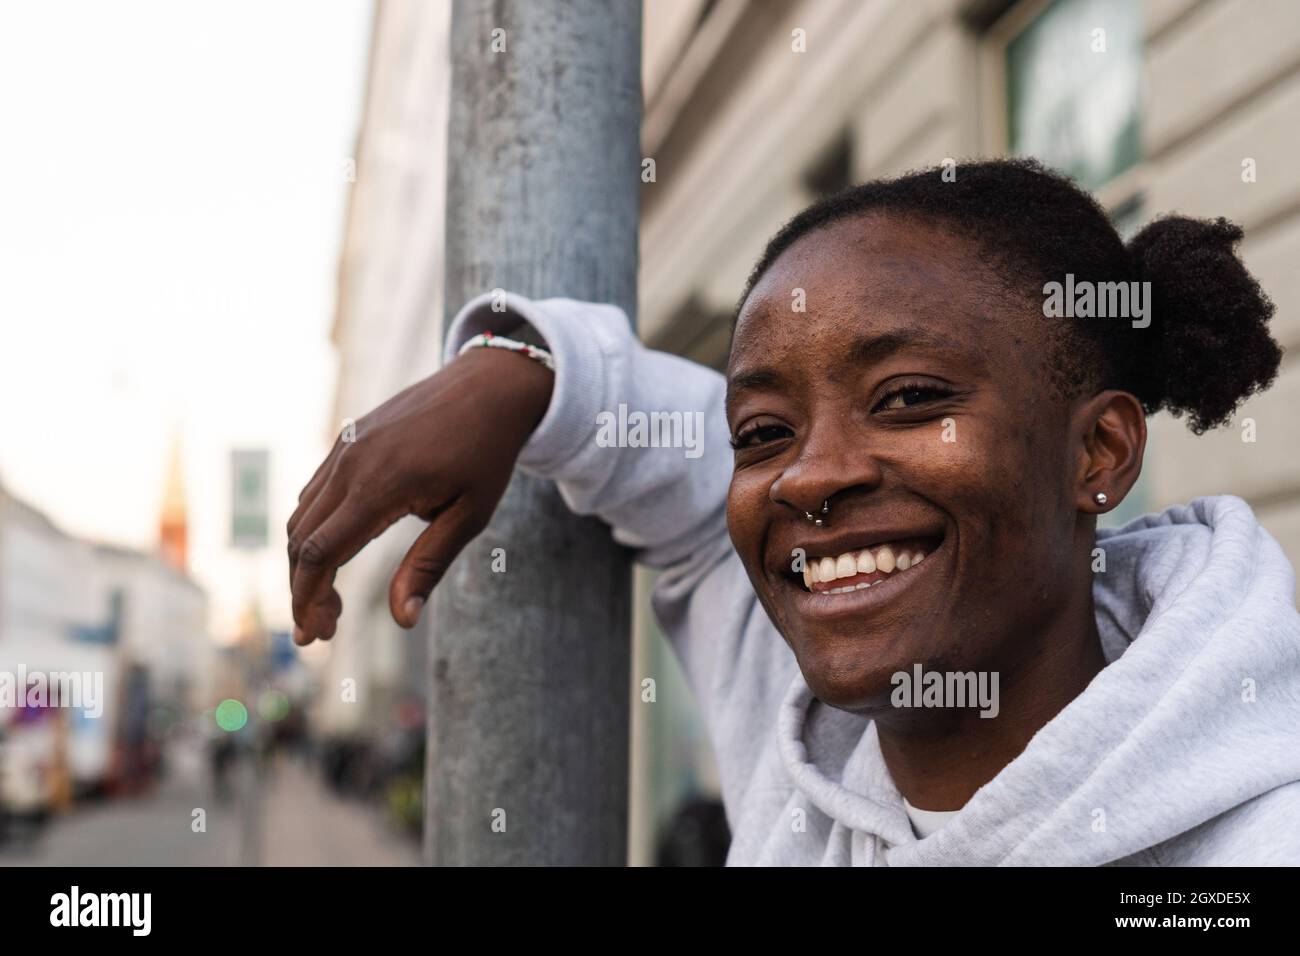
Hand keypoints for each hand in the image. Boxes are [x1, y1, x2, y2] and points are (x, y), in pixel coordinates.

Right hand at [287, 346, 553, 644]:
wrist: (490, 385)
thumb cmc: (487, 452)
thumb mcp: (470, 515)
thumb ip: (429, 564)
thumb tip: (401, 620)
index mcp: (379, 485)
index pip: (319, 553)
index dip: (308, 600)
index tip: (316, 636)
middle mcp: (351, 463)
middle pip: (299, 539)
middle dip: (302, 591)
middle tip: (323, 630)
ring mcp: (345, 447)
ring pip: (301, 515)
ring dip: (305, 562)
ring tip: (331, 601)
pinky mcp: (348, 439)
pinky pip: (315, 491)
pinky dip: (313, 529)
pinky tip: (337, 553)